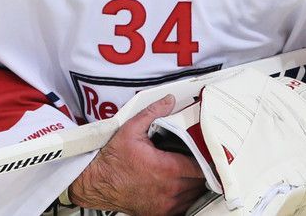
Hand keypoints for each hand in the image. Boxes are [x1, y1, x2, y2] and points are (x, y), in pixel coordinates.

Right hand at [68, 95, 205, 215]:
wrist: (98, 183)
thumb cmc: (113, 160)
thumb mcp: (131, 129)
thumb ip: (153, 112)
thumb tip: (169, 101)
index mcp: (166, 169)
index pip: (200, 166)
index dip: (206, 158)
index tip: (207, 152)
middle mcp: (169, 190)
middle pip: (200, 181)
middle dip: (202, 169)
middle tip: (200, 158)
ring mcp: (165, 205)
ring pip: (194, 195)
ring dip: (195, 184)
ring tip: (190, 171)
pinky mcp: (161, 213)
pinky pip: (184, 207)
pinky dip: (186, 197)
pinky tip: (181, 186)